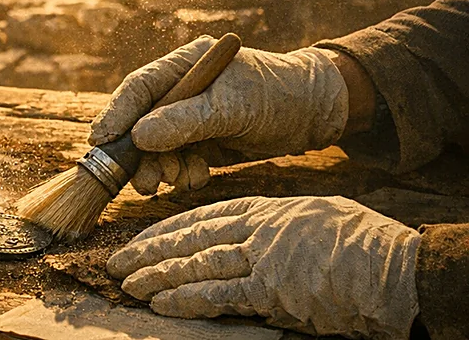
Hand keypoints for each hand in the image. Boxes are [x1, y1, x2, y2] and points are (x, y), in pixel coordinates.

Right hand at [89, 36, 348, 193]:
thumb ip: (185, 121)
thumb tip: (138, 137)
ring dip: (161, 168)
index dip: (117, 114)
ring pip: (155, 147)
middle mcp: (180, 89)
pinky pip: (176, 161)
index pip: (139, 88)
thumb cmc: (278, 96)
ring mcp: (188, 116)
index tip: (101, 142)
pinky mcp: (199, 140)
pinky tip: (198, 177)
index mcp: (184, 65)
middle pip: (140, 122)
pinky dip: (182, 174)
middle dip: (140, 155)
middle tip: (144, 182)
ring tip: (176, 180)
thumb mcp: (234, 107)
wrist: (315, 114)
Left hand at [107, 196, 418, 337]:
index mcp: (268, 209)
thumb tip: (249, 240)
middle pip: (190, 238)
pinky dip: (184, 298)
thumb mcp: (314, 219)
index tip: (141, 239)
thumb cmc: (363, 246)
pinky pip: (218, 294)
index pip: (204, 217)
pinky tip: (159, 302)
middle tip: (117, 262)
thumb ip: (276, 228)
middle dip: (149, 250)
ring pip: (196, 263)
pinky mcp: (271, 290)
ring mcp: (263, 258)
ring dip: (157, 275)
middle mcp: (258, 229)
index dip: (167, 229)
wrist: (395, 271)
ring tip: (127, 283)